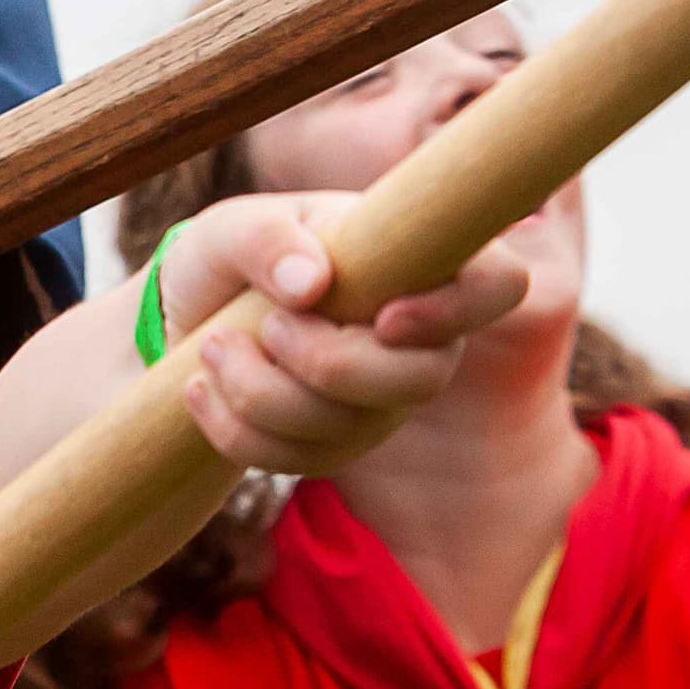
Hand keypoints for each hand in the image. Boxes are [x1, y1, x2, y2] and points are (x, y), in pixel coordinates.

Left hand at [154, 191, 527, 473]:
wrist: (190, 314)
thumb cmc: (231, 255)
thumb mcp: (233, 228)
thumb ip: (267, 239)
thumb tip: (311, 284)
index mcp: (421, 264)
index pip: (499, 285)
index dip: (457, 309)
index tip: (381, 315)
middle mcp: (421, 339)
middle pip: (421, 378)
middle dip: (329, 363)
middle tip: (267, 326)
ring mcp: (384, 399)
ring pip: (351, 427)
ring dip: (264, 394)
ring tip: (214, 347)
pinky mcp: (337, 443)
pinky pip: (301, 460)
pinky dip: (238, 431)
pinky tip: (200, 390)